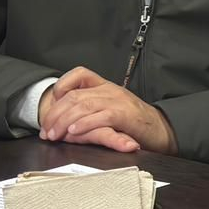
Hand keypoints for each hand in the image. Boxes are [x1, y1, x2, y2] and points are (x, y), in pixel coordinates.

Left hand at [38, 67, 176, 154]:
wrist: (162, 130)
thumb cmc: (136, 124)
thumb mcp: (112, 110)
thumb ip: (92, 109)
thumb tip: (64, 120)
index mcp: (106, 86)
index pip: (79, 74)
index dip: (60, 88)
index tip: (52, 106)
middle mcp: (110, 90)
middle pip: (74, 95)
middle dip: (55, 114)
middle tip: (47, 131)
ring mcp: (118, 101)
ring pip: (83, 106)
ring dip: (64, 122)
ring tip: (55, 134)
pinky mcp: (125, 115)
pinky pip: (100, 117)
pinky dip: (84, 124)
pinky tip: (74, 132)